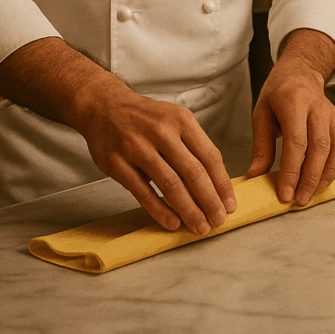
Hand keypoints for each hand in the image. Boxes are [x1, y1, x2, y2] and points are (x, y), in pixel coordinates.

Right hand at [79, 85, 236, 235]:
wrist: (105, 106)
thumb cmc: (145, 118)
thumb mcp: (174, 119)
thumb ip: (193, 146)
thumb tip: (216, 183)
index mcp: (181, 120)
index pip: (209, 156)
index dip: (222, 183)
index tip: (229, 204)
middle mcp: (161, 131)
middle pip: (193, 172)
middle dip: (209, 201)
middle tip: (218, 221)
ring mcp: (138, 147)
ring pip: (171, 185)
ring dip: (189, 210)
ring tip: (199, 226)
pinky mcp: (118, 163)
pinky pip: (144, 192)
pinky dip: (160, 210)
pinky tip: (172, 222)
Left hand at [246, 30, 334, 206]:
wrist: (300, 73)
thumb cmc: (278, 94)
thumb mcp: (261, 113)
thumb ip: (261, 146)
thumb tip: (255, 176)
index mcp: (293, 102)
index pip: (296, 141)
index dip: (292, 171)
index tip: (285, 194)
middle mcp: (316, 107)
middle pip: (318, 147)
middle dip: (309, 178)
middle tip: (298, 200)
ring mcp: (331, 113)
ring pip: (334, 148)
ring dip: (324, 176)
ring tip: (310, 196)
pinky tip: (323, 182)